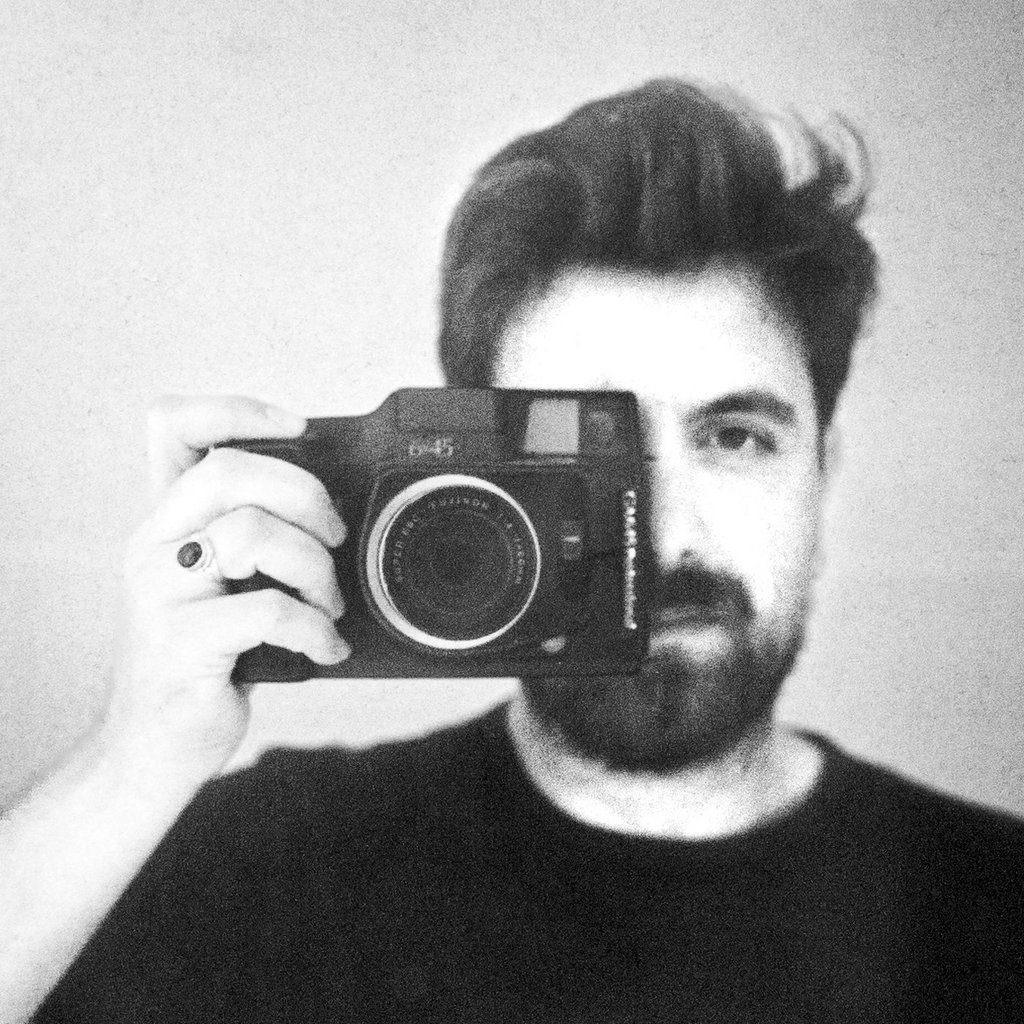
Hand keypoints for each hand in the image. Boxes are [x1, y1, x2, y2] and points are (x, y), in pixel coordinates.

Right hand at [101, 395, 349, 785]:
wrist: (153, 745)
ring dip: (316, 568)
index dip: (238, 408)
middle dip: (305, 495)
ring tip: (328, 603)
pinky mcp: (181, 644)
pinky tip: (325, 648)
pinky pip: (269, 611)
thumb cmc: (205, 658)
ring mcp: (161, 593)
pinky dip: (316, 628)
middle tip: (333, 535)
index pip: (174, 426)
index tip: (299, 427)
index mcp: (167, 520)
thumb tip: (336, 510)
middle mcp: (155, 545)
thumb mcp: (222, 585)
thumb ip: (255, 540)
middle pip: (229, 471)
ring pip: (252, 534)